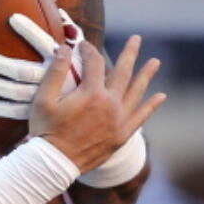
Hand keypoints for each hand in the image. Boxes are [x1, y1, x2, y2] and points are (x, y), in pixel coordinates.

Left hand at [0, 11, 83, 119]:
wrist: (93, 110)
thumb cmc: (83, 75)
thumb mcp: (84, 54)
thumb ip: (72, 33)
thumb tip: (61, 12)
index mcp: (63, 62)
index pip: (44, 43)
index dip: (29, 31)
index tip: (12, 18)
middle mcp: (53, 79)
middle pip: (22, 71)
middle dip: (0, 64)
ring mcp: (45, 98)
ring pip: (15, 92)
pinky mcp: (39, 113)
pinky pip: (16, 112)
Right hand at [28, 35, 163, 174]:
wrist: (55, 165)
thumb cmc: (46, 131)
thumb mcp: (43, 99)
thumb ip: (56, 71)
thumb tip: (64, 47)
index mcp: (91, 93)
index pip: (95, 62)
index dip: (88, 50)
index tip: (83, 46)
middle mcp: (110, 104)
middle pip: (123, 72)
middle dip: (129, 53)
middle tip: (137, 39)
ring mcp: (118, 121)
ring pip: (136, 92)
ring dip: (146, 75)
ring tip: (155, 61)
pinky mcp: (121, 136)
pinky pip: (140, 117)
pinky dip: (151, 106)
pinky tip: (160, 96)